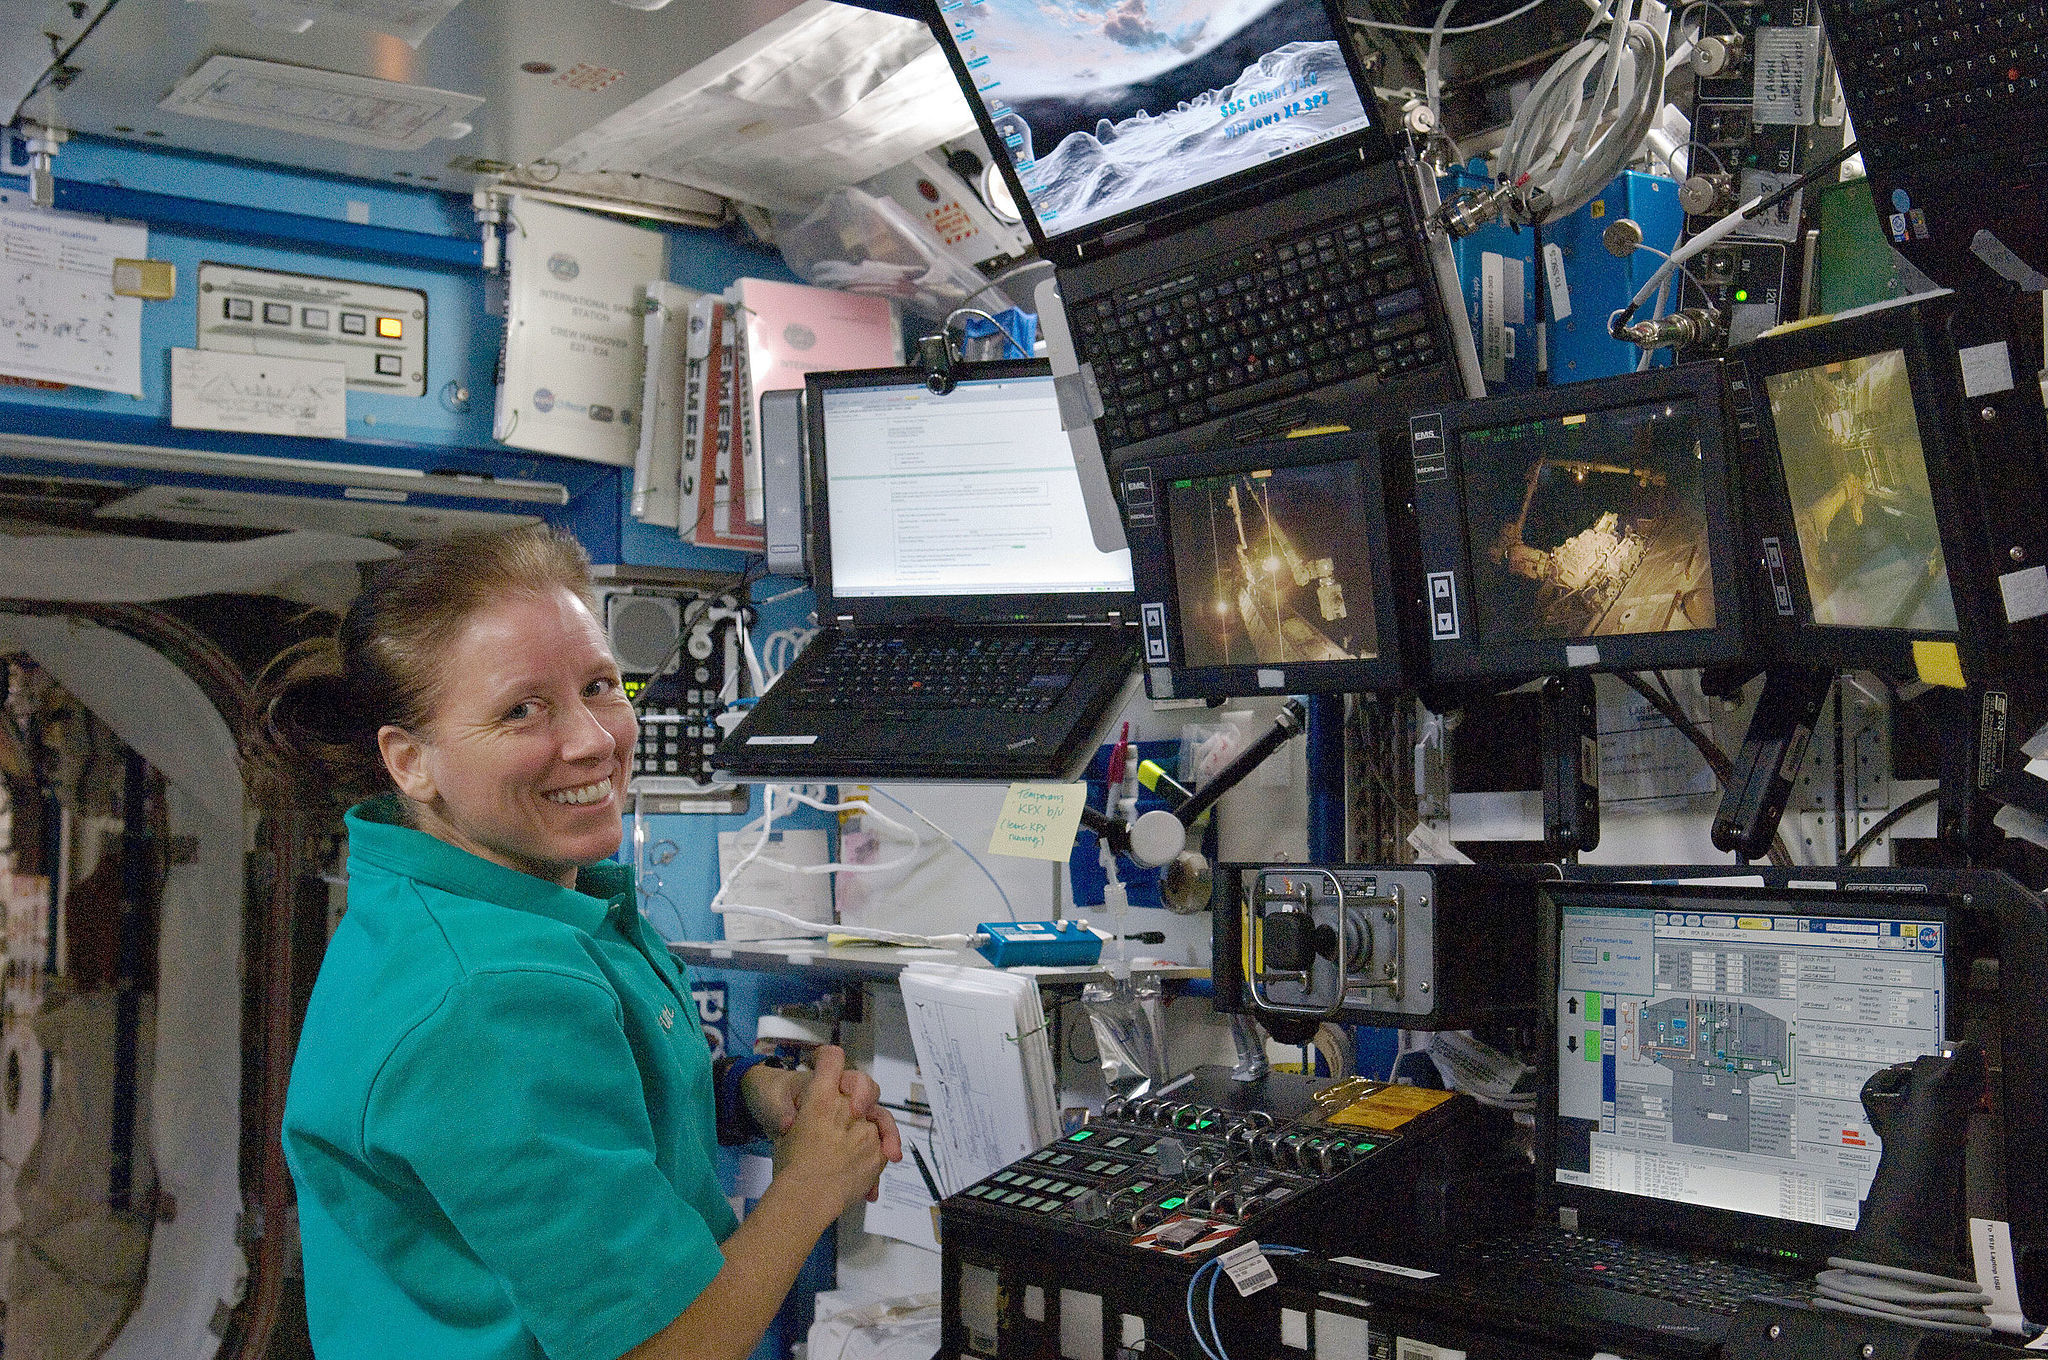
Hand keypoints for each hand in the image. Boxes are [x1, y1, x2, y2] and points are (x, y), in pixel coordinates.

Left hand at [742, 1049, 902, 1199]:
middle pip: (875, 1108)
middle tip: (884, 1146)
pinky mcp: (848, 1145)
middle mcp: (845, 1102)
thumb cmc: (774, 1099)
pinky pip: (868, 1157)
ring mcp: (850, 1123)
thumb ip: (782, 1110)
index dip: (860, 1092)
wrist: (768, 1112)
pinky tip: (869, 1192)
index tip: (856, 1110)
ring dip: (886, 1149)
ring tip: (887, 1167)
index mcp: (830, 1086)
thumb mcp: (774, 1101)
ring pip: (878, 1134)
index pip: (854, 1081)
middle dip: (884, 1125)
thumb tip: (787, 1122)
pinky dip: (871, 1175)